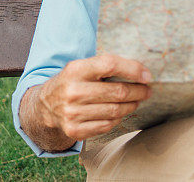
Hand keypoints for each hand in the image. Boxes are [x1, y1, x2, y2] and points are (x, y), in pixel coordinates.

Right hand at [35, 54, 151, 141]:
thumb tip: (143, 73)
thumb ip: (108, 65)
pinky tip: (121, 112)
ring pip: (115, 110)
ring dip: (132, 105)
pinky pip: (107, 125)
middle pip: (118, 92)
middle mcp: (72, 91)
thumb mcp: (84, 66)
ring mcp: (71, 113)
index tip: (148, 76)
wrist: (45, 105)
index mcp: (76, 69)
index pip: (110, 65)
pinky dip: (118, 118)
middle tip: (147, 90)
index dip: (133, 69)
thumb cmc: (75, 81)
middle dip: (139, 91)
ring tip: (137, 100)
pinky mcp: (73, 129)